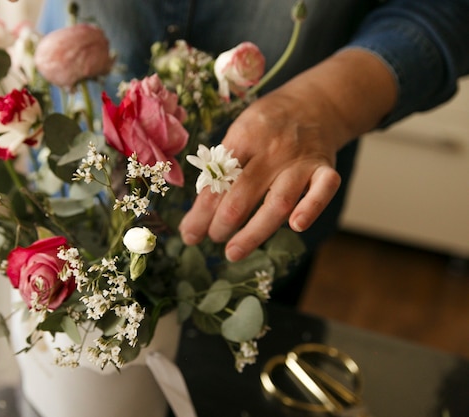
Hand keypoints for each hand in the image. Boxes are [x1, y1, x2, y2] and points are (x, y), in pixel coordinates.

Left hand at [179, 91, 340, 261]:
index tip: (189, 234)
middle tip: (212, 239)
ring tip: (233, 252)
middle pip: (243, 194)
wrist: (313, 102)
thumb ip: (223, 168)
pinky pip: (323, 189)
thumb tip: (198, 212)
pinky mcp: (326, 168)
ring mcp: (301, 160)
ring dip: (254, 231)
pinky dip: (311, 208)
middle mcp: (273, 150)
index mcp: (244, 137)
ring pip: (278, 201)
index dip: (200, 212)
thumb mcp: (238, 133)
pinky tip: (296, 227)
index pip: (217, 182)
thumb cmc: (266, 125)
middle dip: (222, 223)